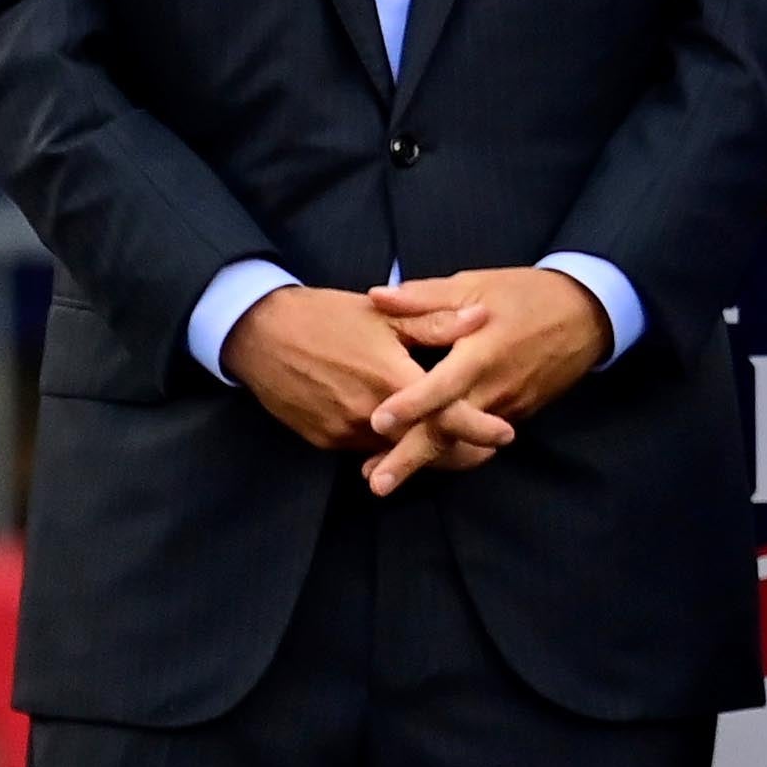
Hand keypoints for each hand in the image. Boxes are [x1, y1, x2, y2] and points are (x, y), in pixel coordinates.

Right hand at [222, 285, 511, 461]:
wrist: (260, 335)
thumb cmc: (328, 317)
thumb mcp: (385, 314)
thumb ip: (435, 322)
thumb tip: (482, 318)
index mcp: (390, 379)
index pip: (444, 415)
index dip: (478, 429)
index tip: (506, 435)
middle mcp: (368, 415)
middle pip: (422, 445)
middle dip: (457, 452)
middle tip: (487, 449)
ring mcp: (343, 432)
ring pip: (393, 451)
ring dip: (421, 449)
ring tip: (456, 443)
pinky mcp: (323, 440)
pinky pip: (365, 450)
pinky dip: (388, 446)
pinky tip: (406, 435)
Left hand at [359, 268, 611, 495]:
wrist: (589, 314)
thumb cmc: (527, 295)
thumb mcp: (477, 285)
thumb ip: (426, 297)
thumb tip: (376, 296)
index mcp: (481, 354)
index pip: (443, 385)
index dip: (411, 404)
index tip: (377, 422)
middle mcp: (493, 388)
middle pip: (448, 430)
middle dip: (411, 458)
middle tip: (376, 484)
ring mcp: (507, 407)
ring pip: (461, 441)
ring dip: (423, 460)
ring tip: (383, 479)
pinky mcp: (516, 414)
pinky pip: (478, 437)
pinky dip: (449, 449)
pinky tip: (422, 457)